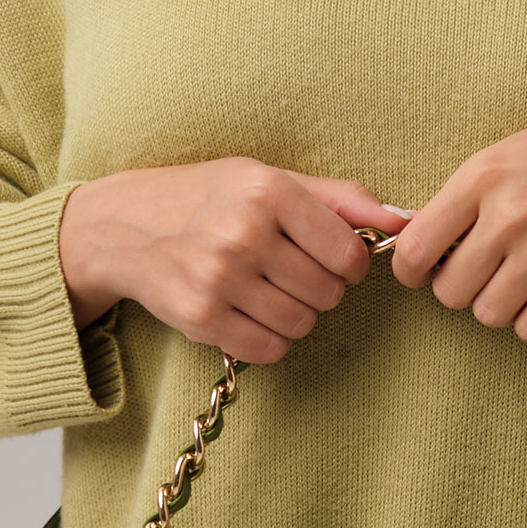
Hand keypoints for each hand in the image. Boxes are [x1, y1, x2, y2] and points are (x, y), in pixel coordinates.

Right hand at [57, 159, 404, 362]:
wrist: (122, 225)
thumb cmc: (207, 198)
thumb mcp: (268, 178)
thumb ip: (340, 198)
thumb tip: (405, 219)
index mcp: (267, 190)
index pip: (349, 253)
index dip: (350, 263)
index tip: (330, 258)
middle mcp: (243, 233)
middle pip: (329, 293)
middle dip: (320, 288)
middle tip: (289, 272)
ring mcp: (219, 278)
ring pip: (303, 323)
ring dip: (295, 315)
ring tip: (266, 290)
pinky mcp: (201, 318)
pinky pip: (270, 349)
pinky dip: (269, 338)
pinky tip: (248, 312)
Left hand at [387, 97, 526, 341]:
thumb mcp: (512, 154)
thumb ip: (465, 195)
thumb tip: (415, 236)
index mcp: (480, 177)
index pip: (415, 250)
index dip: (416, 272)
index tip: (430, 273)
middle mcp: (507, 214)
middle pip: (450, 293)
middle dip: (467, 290)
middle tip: (492, 273)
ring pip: (488, 315)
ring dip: (504, 307)